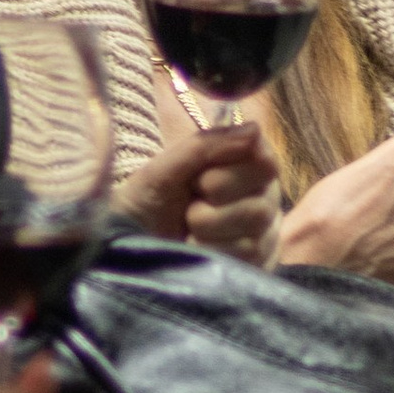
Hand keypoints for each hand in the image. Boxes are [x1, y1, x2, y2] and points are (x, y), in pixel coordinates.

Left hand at [118, 124, 282, 266]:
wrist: (129, 245)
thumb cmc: (147, 201)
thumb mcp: (165, 168)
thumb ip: (206, 146)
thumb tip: (255, 129)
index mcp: (246, 162)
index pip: (264, 161)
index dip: (226, 171)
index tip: (198, 178)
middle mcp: (264, 195)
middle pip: (261, 199)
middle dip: (213, 202)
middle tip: (189, 203)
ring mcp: (264, 232)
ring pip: (254, 228)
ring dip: (208, 227)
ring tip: (189, 227)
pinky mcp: (258, 263)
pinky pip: (248, 255)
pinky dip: (212, 251)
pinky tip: (197, 248)